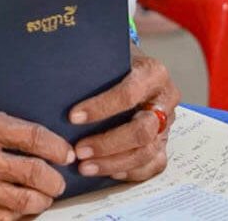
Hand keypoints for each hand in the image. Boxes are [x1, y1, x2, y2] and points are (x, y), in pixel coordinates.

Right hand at [0, 98, 74, 220]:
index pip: (35, 140)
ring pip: (22, 202)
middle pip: (35, 175)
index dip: (58, 149)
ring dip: (40, 200)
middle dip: (54, 180)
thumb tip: (30, 133)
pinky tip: (19, 208)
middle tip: (58, 179)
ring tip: (42, 195)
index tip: (65, 153)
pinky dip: (15, 215)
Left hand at [66, 50, 178, 182]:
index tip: (73, 117)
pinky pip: (152, 165)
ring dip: (113, 162)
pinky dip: (128, 171)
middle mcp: (165, 100)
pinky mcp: (164, 144)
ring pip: (146, 152)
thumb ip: (94, 67)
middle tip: (79, 150)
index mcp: (153, 73)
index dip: (101, 107)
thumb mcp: (108, 56)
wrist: (136, 70)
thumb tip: (60, 81)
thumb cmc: (116, 65)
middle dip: (108, 144)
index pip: (129, 94)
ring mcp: (166, 125)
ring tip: (85, 167)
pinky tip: (106, 171)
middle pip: (142, 130)